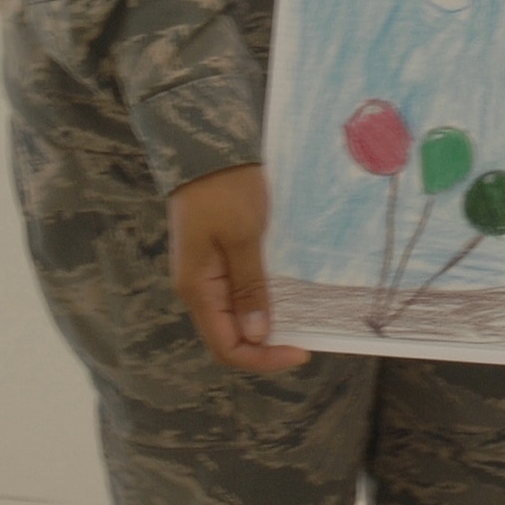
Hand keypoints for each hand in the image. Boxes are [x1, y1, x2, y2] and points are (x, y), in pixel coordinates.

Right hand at [167, 164, 308, 371]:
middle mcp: (198, 287)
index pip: (226, 346)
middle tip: (307, 335)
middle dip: (267, 342)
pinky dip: (261, 296)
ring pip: (235, 313)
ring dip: (266, 319)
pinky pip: (238, 288)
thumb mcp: (242, 236)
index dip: (262, 358)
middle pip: (230, 334)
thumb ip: (249, 286)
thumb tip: (257, 335)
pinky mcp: (217, 254)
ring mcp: (207, 271)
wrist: (207, 146)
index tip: (301, 350)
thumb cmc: (225, 188)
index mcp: (197, 289)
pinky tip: (287, 289)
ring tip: (301, 316)